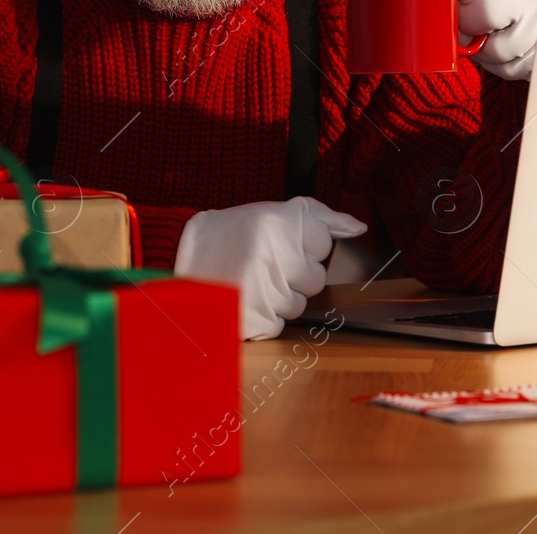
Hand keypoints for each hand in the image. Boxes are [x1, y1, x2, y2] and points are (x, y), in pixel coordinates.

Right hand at [173, 197, 367, 339]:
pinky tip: (248, 297)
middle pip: (316, 277)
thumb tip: (358, 228)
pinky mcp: (256, 319)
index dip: (306, 242)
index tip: (283, 239)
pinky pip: (280, 324)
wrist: (178, 255)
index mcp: (280, 224)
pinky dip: (267, 315)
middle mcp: (276, 257)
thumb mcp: (271, 213)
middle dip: (297, 272)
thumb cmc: (229, 234)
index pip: (325, 241)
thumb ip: (319, 217)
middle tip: (267, 261)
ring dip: (282, 295)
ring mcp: (267, 291)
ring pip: (300, 304)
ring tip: (254, 278)